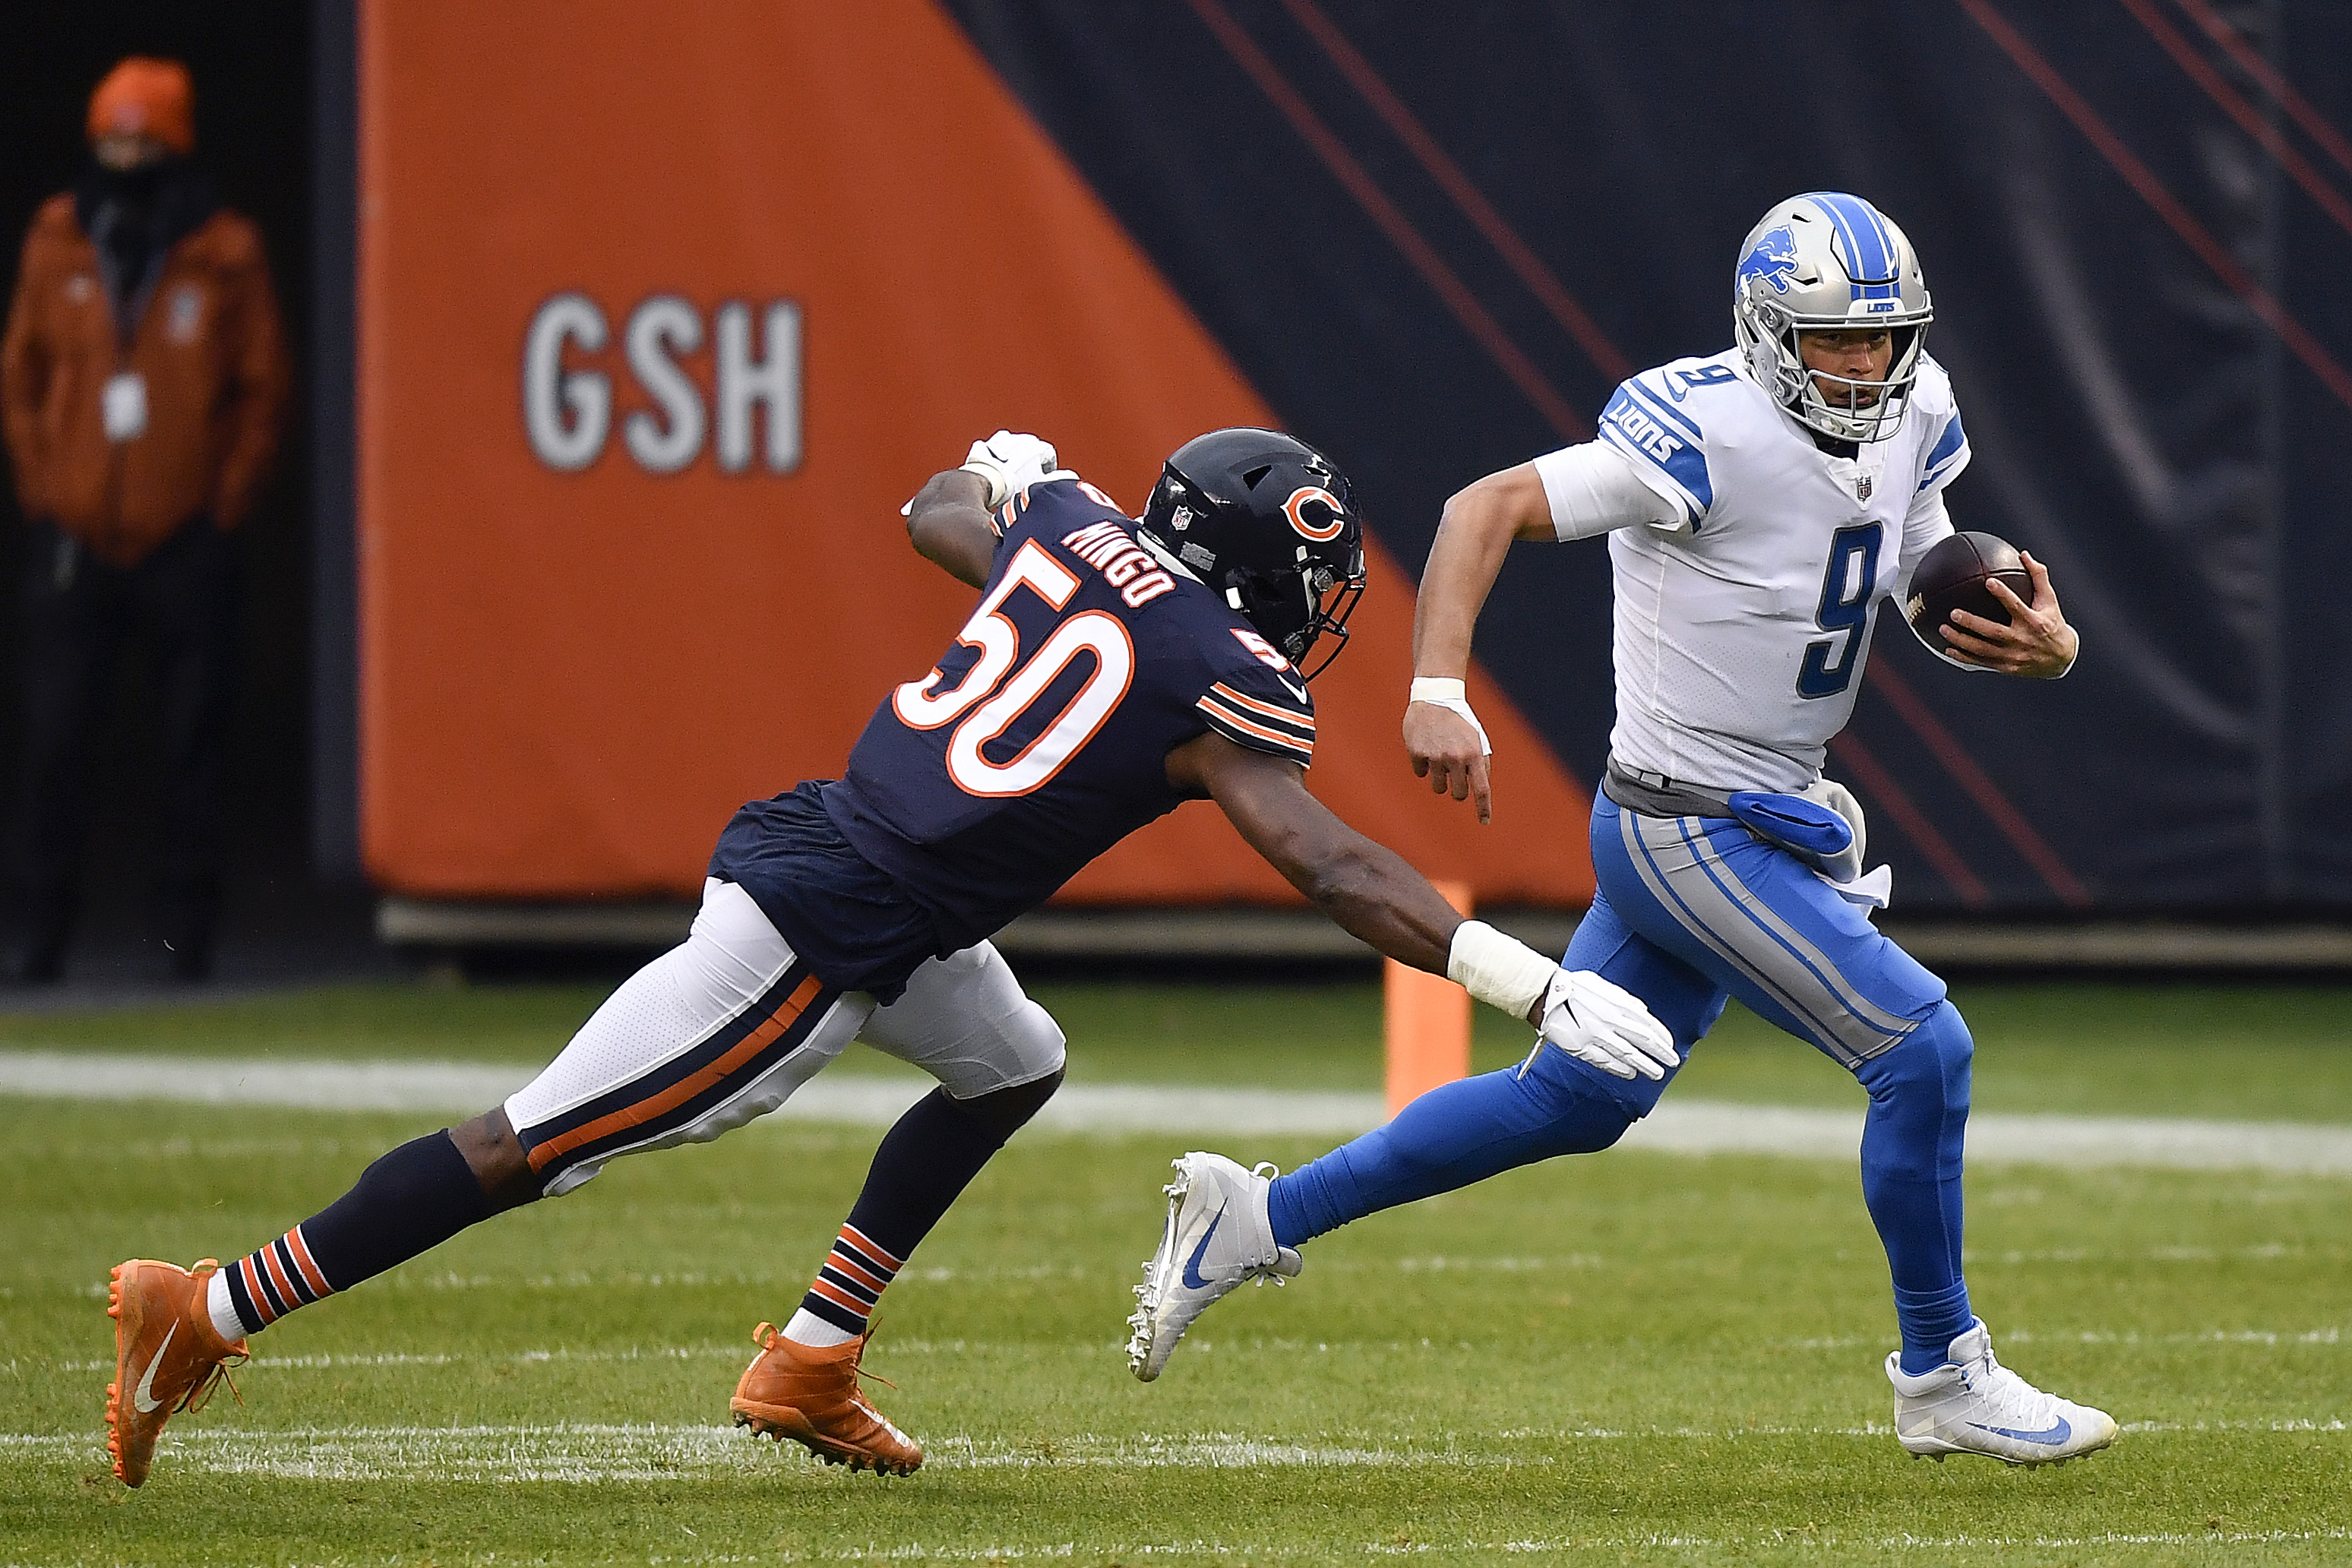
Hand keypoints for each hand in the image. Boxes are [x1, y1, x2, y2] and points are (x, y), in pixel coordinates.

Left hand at [959, 431, 1064, 508]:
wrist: (986, 481)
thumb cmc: (1015, 485)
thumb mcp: (1041, 484)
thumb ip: (1058, 479)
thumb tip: (1070, 477)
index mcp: (1037, 447)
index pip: (1048, 455)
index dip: (1047, 469)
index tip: (1042, 481)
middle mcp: (1021, 439)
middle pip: (1029, 450)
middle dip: (1029, 462)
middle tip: (1024, 480)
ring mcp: (1000, 441)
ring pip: (1009, 447)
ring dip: (1011, 458)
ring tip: (1008, 475)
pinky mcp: (984, 447)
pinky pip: (989, 451)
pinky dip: (991, 458)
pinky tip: (991, 469)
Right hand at [1405, 701, 1492, 823]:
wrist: (1435, 698)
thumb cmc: (1459, 721)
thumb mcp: (1476, 738)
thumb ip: (1480, 762)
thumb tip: (1480, 788)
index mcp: (1474, 753)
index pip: (1481, 788)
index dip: (1484, 808)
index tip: (1485, 822)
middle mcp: (1455, 757)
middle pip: (1458, 794)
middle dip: (1457, 790)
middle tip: (1455, 777)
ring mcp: (1435, 756)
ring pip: (1438, 787)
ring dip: (1439, 778)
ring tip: (1440, 757)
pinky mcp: (1417, 753)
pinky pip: (1421, 773)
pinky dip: (1424, 765)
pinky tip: (1426, 748)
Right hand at [1532, 969, 1678, 1080]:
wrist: (1546, 995)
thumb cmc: (1575, 987)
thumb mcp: (1604, 986)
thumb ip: (1625, 999)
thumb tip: (1642, 1011)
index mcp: (1617, 1004)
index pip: (1648, 1024)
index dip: (1663, 1037)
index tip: (1671, 1046)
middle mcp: (1610, 1021)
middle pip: (1643, 1042)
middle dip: (1661, 1054)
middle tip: (1672, 1062)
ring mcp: (1597, 1036)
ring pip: (1628, 1055)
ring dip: (1645, 1066)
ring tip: (1656, 1073)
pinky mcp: (1582, 1048)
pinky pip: (1606, 1062)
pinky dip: (1620, 1069)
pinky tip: (1630, 1074)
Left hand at [1940, 551, 2076, 677]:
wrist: (2061, 659)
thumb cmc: (2053, 624)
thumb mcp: (2050, 601)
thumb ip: (2038, 577)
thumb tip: (2024, 554)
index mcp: (2034, 622)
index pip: (2017, 606)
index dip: (2003, 595)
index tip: (1988, 582)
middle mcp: (2022, 640)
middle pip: (1993, 632)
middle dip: (1972, 623)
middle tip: (1953, 612)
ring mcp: (2013, 656)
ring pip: (1983, 649)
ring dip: (1961, 640)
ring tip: (1943, 629)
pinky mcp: (2006, 667)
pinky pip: (1982, 661)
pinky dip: (1964, 657)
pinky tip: (1948, 649)